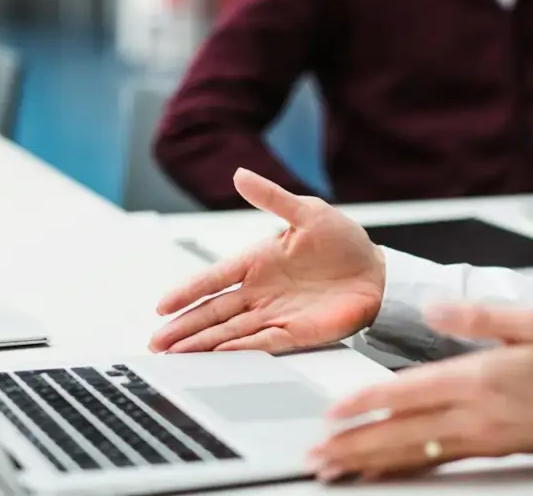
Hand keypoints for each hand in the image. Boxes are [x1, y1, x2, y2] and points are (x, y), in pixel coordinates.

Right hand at [148, 168, 383, 353]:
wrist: (376, 270)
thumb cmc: (342, 240)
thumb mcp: (307, 212)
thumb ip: (272, 197)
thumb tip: (240, 174)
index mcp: (258, 260)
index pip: (214, 278)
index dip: (188, 291)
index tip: (162, 306)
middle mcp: (260, 291)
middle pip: (214, 311)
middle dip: (185, 328)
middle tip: (156, 344)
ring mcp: (275, 313)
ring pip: (230, 332)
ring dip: (203, 344)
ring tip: (175, 357)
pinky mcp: (295, 332)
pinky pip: (262, 343)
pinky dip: (240, 351)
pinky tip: (218, 357)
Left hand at [309, 305, 532, 481]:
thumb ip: (479, 315)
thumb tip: (435, 308)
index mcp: (481, 378)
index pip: (410, 393)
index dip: (367, 403)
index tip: (333, 411)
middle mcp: (477, 415)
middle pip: (403, 434)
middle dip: (355, 445)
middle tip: (318, 455)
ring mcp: (483, 439)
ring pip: (415, 455)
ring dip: (372, 462)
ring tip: (336, 469)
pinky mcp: (491, 451)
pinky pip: (437, 464)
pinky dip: (405, 469)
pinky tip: (385, 472)